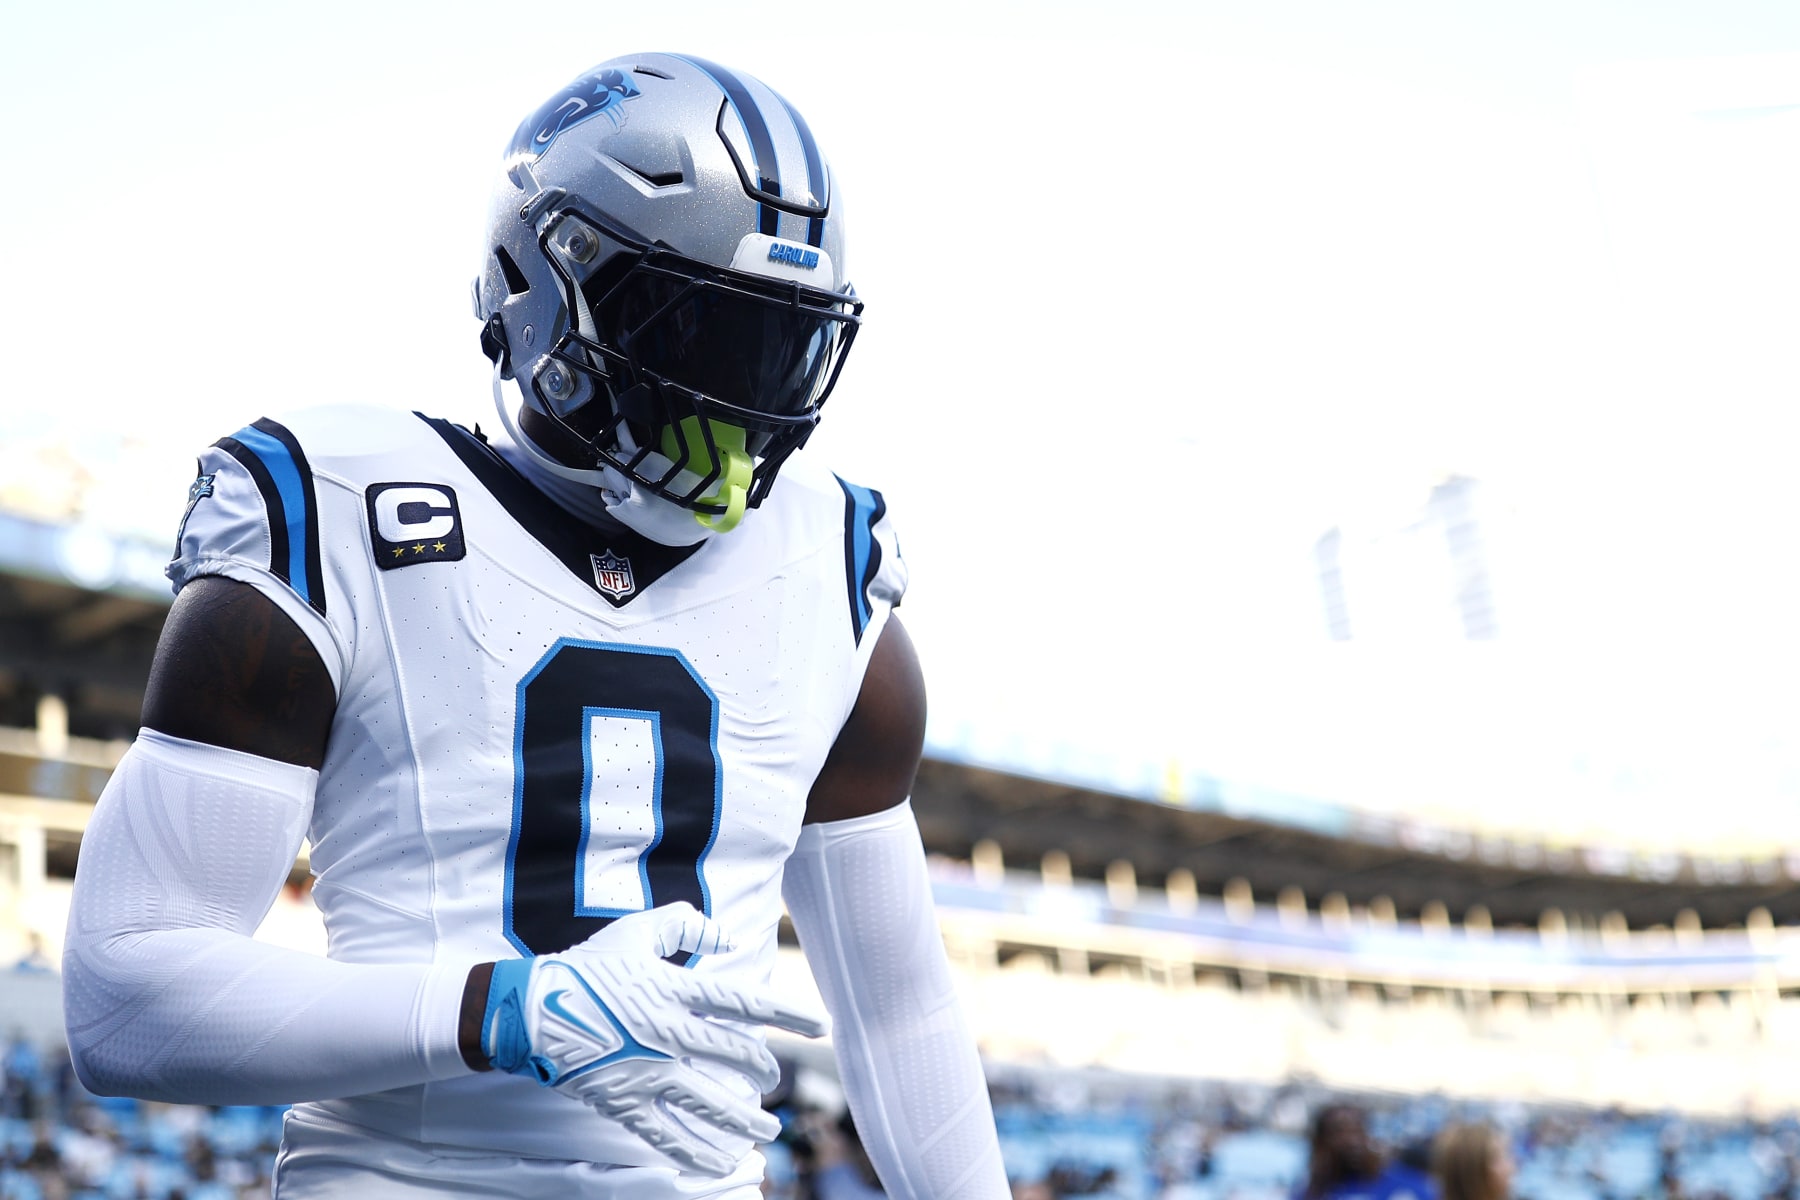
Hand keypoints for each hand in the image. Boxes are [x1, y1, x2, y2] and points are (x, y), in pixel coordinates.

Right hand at [480, 903, 827, 1176]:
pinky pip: (669, 1135)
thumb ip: (687, 923)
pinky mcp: (625, 1102)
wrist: (531, 1009)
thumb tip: (729, 934)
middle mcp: (668, 1030)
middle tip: (773, 1078)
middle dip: (766, 1070)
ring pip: (713, 1103)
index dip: (789, 1014)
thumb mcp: (638, 931)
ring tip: (768, 1130)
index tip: (821, 1026)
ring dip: (747, 1120)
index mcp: (674, 987)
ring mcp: (647, 1070)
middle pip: (738, 1055)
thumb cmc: (588, 965)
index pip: (746, 1002)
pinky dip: (699, 1152)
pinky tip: (723, 1160)